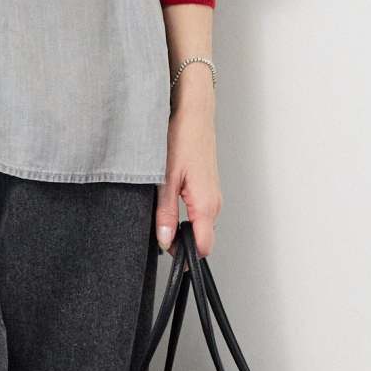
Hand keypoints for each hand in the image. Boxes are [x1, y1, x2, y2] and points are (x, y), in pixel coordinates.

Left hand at [155, 71, 220, 256]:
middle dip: (180, 242)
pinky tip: (169, 201)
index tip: (168, 256)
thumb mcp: (165, 179)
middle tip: (156, 233)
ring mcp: (213, 196)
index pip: (203, 247)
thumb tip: (164, 241)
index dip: (185, 256)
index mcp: (206, 204)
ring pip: (199, 225)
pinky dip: (185, 214)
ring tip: (160, 214)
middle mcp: (214, 203)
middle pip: (201, 239)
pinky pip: (198, 212)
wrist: (194, 113)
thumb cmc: (182, 138)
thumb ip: (164, 214)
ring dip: (181, 227)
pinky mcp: (208, 189)